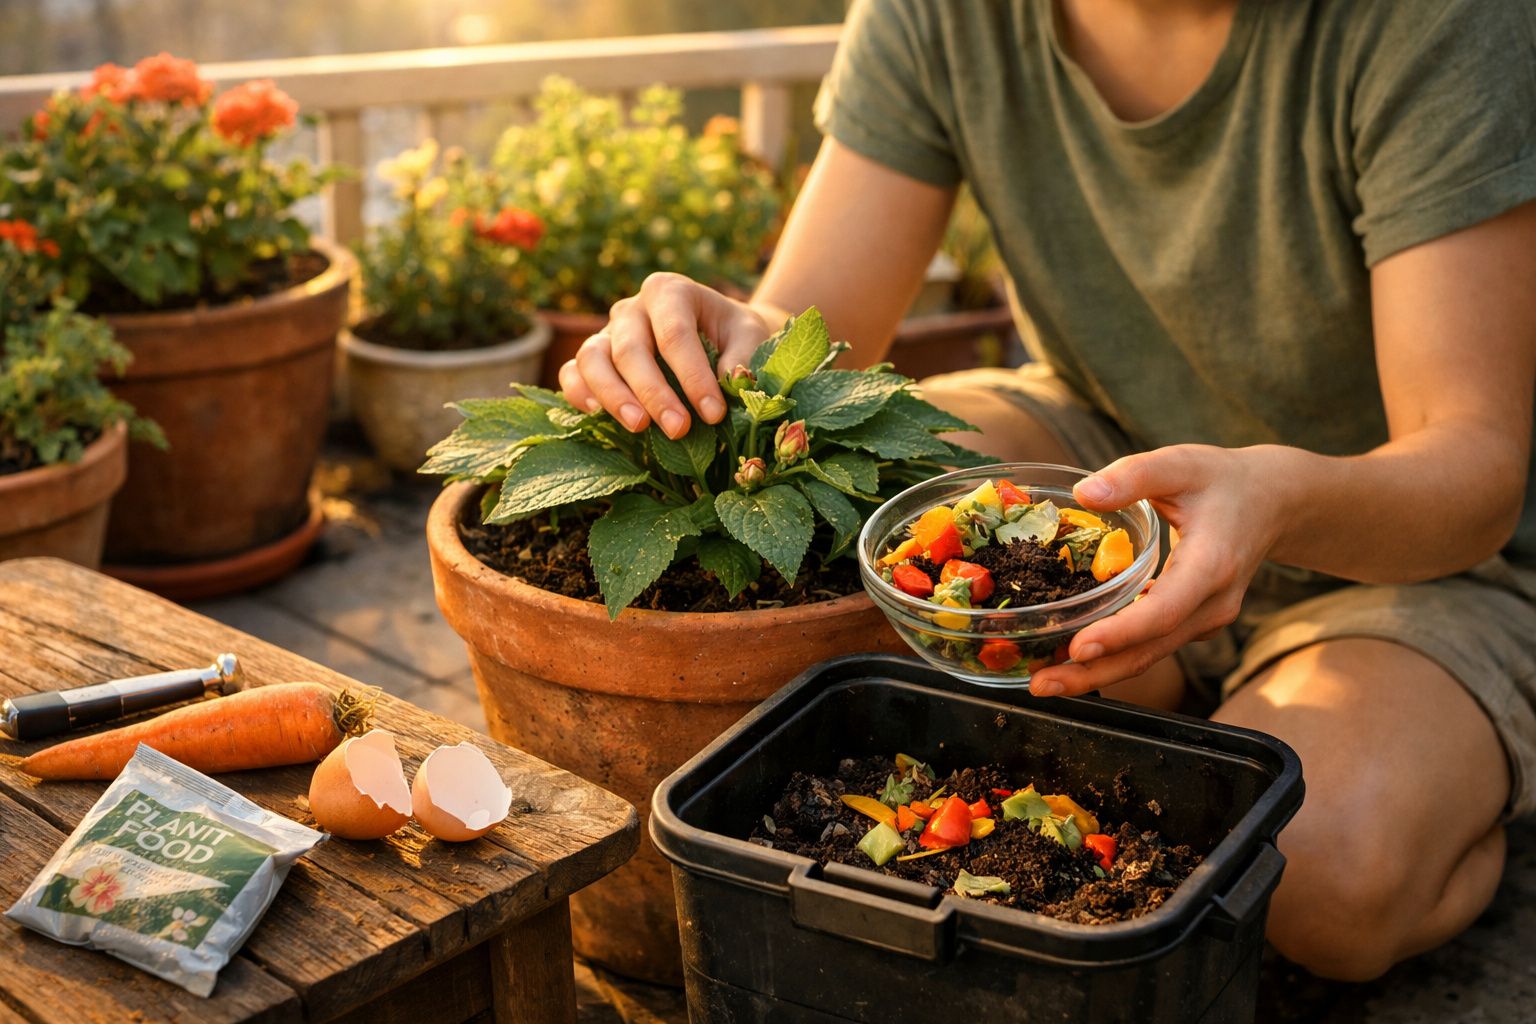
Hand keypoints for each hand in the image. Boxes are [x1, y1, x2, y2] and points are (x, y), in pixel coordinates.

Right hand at [559, 272, 776, 438]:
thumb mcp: (750, 335)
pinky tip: (599, 416)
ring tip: (639, 427)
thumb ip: (742, 355)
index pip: (675, 333)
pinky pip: (573, 372)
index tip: (714, 413)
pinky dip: (579, 393)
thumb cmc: (733, 335)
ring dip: (613, 396)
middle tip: (679, 429)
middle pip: (630, 348)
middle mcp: (632, 308)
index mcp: (669, 291)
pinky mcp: (594, 357)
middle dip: (654, 393)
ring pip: (592, 358)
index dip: (692, 375)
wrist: (718, 335)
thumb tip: (731, 380)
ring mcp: (607, 332)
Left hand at [1027, 444, 1290, 696]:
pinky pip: (1150, 646)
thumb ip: (1134, 475)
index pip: (1164, 610)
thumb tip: (1084, 493)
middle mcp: (1212, 605)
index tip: (1078, 647)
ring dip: (1097, 673)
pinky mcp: (1192, 623)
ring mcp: (1205, 620)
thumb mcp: (1181, 463)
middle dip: (1095, 672)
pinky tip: (1071, 659)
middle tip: (1042, 684)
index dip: (1121, 632)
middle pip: (1150, 650)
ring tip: (1045, 681)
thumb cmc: (1222, 480)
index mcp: (1212, 566)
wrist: (1274, 502)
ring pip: (1148, 656)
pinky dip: (1112, 656)